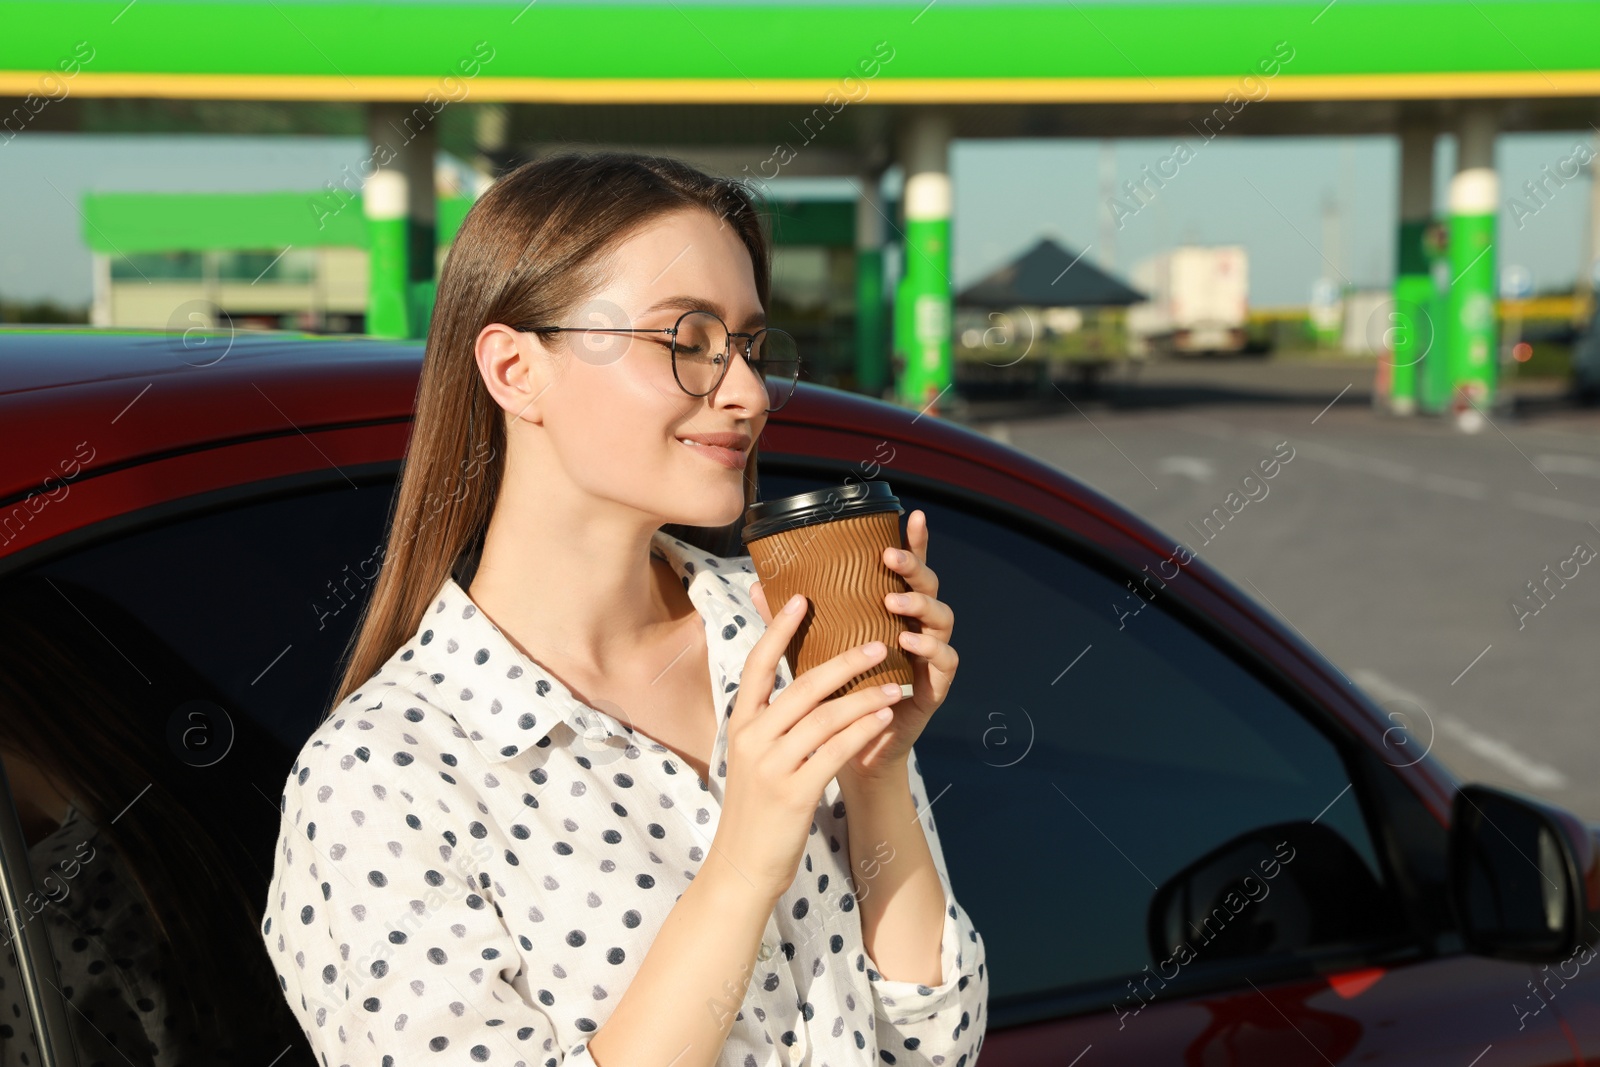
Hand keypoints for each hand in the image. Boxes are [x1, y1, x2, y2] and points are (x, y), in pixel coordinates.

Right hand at [713, 590, 906, 899]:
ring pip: (825, 717)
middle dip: (843, 661)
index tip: (802, 598)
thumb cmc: (756, 808)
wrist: (742, 866)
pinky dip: (862, 730)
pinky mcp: (794, 793)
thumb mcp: (753, 757)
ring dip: (864, 697)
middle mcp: (752, 739)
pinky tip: (884, 716)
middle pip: (801, 686)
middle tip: (877, 642)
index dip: (778, 629)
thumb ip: (771, 721)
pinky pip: (835, 751)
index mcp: (741, 724)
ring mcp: (772, 766)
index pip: (757, 664)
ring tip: (894, 683)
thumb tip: (802, 685)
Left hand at [750, 509, 957, 785]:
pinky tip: (907, 641)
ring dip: (919, 604)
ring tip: (893, 601)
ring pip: (942, 617)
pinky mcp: (935, 686)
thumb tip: (759, 584)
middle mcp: (916, 627)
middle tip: (888, 558)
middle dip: (913, 566)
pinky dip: (930, 648)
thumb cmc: (835, 698)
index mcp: (892, 612)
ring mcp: (929, 656)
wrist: (854, 754)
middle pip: (929, 585)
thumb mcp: (811, 652)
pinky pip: (945, 660)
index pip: (907, 570)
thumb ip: (792, 621)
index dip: (915, 542)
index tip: (914, 514)